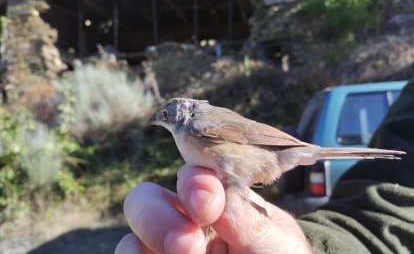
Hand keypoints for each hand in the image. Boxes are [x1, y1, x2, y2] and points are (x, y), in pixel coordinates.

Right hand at [115, 164, 310, 252]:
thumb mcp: (273, 237)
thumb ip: (242, 213)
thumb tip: (208, 188)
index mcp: (214, 205)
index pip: (187, 178)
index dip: (191, 184)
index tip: (209, 204)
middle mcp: (185, 225)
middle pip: (145, 200)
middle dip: (158, 217)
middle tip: (188, 242)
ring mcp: (167, 251)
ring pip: (132, 240)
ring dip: (151, 240)